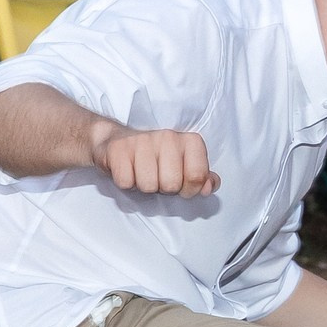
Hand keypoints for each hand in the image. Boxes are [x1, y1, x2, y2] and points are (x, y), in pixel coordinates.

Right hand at [90, 124, 217, 195]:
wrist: (118, 142)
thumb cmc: (157, 160)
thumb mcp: (184, 168)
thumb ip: (201, 178)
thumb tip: (209, 187)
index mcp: (190, 141)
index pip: (197, 177)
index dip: (188, 190)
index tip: (180, 183)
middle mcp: (169, 137)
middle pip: (171, 185)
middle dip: (163, 189)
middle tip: (157, 177)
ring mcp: (143, 140)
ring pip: (149, 186)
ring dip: (143, 187)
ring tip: (141, 173)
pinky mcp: (119, 149)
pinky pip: (126, 182)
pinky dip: (126, 183)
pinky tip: (128, 170)